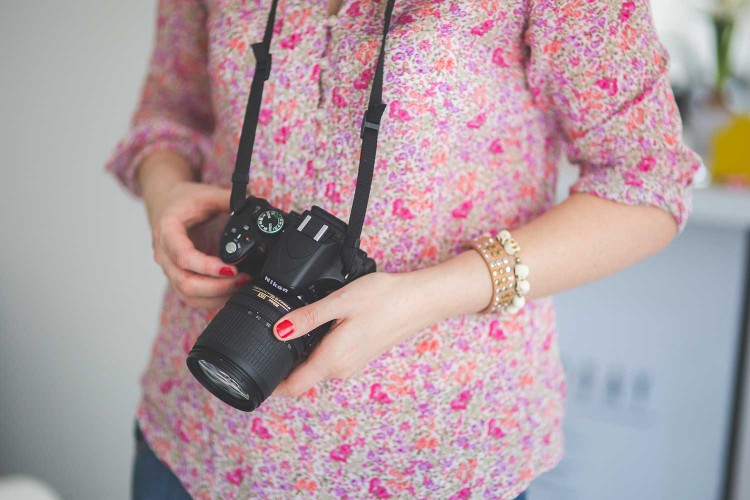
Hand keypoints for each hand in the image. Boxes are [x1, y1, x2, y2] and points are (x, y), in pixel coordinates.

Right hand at [145, 180, 249, 308]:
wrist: (167, 204)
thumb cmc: (185, 200)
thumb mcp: (206, 193)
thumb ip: (228, 199)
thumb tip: (252, 204)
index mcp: (167, 231)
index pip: (183, 256)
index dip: (207, 267)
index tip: (231, 269)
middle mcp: (164, 254)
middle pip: (185, 283)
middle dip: (217, 286)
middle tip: (243, 279)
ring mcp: (169, 269)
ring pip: (188, 294)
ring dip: (216, 295)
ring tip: (241, 285)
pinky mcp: (177, 278)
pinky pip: (192, 297)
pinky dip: (212, 299)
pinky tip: (231, 292)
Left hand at [270, 272, 442, 396]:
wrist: (419, 300)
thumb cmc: (384, 298)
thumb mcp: (340, 302)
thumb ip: (307, 318)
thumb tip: (278, 330)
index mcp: (332, 360)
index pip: (294, 388)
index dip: (271, 386)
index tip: (254, 374)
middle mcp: (341, 368)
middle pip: (302, 376)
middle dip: (282, 363)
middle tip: (265, 337)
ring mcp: (352, 363)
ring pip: (315, 365)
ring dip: (300, 353)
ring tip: (289, 326)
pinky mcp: (359, 354)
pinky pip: (329, 358)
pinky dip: (316, 347)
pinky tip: (316, 324)